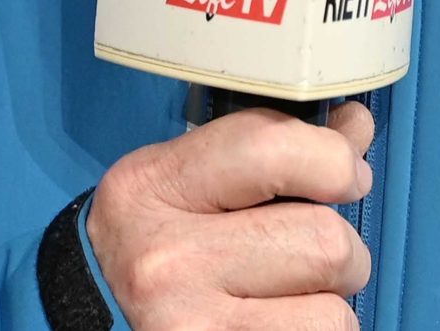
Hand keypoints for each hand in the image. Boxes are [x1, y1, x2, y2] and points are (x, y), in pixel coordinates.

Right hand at [85, 101, 375, 329]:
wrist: (85, 318)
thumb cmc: (149, 246)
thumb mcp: (182, 181)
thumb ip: (266, 151)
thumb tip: (354, 130)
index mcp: (155, 185)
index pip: (274, 149)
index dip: (335, 159)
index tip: (346, 173)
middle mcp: (168, 259)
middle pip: (324, 241)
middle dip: (341, 249)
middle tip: (313, 256)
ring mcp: (190, 326)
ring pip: (331, 313)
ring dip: (329, 306)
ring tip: (290, 298)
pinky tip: (278, 324)